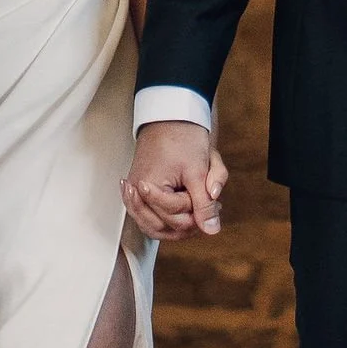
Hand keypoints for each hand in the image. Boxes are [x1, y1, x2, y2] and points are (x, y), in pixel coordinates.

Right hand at [123, 120, 227, 239]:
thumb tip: (211, 229)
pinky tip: (179, 212)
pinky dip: (166, 219)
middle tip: (206, 202)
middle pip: (162, 227)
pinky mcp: (138, 191)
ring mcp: (135, 193)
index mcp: (147, 188)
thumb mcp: (199, 171)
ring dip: (177, 223)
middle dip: (188, 219)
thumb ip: (205, 204)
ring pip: (154, 227)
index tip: (210, 195)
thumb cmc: (182, 138)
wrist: (172, 118)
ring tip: (195, 207)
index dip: (196, 210)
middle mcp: (136, 193)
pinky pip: (149, 217)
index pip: (174, 217)